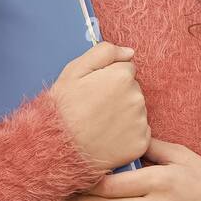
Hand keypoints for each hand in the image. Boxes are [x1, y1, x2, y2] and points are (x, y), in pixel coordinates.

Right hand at [50, 42, 149, 170]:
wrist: (59, 148)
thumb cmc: (64, 108)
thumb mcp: (74, 70)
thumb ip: (104, 52)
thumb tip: (129, 52)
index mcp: (122, 76)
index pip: (126, 68)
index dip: (109, 77)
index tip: (95, 89)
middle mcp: (137, 97)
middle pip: (133, 88)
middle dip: (118, 94)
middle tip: (95, 108)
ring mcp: (140, 121)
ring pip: (136, 110)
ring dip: (124, 113)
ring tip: (100, 123)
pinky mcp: (141, 143)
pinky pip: (140, 131)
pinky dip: (128, 133)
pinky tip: (109, 136)